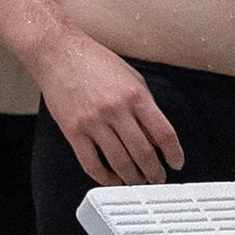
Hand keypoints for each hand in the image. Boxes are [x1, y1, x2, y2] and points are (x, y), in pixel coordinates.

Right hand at [39, 31, 185, 185]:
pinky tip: (112, 179)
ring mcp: (93, 122)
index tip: (176, 163)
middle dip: (154, 172)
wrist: (58, 53)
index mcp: (135, 96)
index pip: (164, 133)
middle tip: (157, 178)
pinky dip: (105, 177)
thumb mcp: (132, 78)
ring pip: (120, 162)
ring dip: (133, 178)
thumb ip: (146, 106)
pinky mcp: (73, 131)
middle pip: (144, 153)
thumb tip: (157, 138)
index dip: (174, 154)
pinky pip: (91, 163)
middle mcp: (116, 110)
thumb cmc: (95, 62)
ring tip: (138, 182)